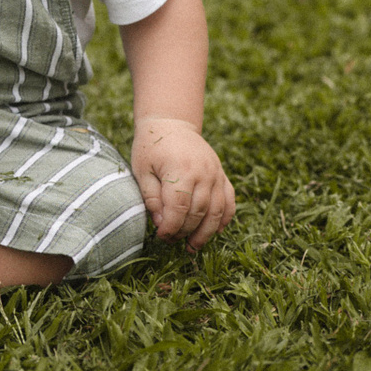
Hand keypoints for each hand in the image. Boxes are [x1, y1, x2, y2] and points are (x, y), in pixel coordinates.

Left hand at [130, 117, 234, 250]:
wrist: (170, 124)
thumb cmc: (151, 147)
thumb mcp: (141, 169)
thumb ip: (151, 197)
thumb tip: (160, 223)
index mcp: (180, 170)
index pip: (179, 208)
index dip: (171, 227)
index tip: (162, 236)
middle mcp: (203, 172)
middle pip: (199, 212)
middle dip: (186, 231)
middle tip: (173, 242)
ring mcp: (216, 174)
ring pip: (217, 210)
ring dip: (206, 232)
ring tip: (193, 246)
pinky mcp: (222, 175)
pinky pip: (229, 201)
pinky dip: (224, 218)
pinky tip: (214, 231)